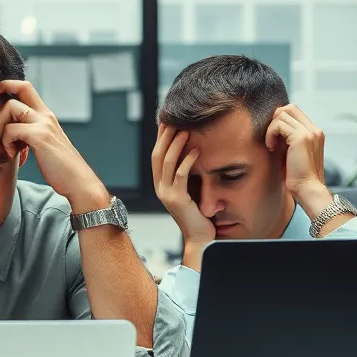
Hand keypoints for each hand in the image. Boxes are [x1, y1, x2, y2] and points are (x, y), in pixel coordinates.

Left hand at [0, 80, 108, 212]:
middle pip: (21, 87)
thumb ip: (32, 133)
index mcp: (46, 116)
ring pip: (10, 107)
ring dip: (0, 126)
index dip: (8, 86)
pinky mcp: (40, 137)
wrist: (78, 182)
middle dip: (1, 99)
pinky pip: (12, 129)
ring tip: (7, 144)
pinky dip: (6, 142)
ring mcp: (44, 124)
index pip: (26, 87)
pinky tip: (12, 153)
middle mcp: (46, 115)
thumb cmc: (60, 168)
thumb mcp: (45, 144)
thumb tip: (12, 132)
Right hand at [151, 125, 213, 248]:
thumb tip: (191, 153)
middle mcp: (159, 187)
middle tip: (174, 119)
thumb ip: (185, 174)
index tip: (167, 120)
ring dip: (176, 144)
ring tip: (186, 130)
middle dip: (165, 136)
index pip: (157, 155)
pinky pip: (181, 175)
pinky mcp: (177, 199)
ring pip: (167, 163)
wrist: (200, 237)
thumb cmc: (198, 214)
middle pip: (158, 155)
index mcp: (160, 184)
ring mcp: (166, 194)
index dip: (160, 138)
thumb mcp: (189, 190)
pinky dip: (188, 161)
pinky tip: (197, 151)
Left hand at [264, 103, 327, 205]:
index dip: (279, 120)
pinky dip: (270, 134)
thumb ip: (287, 139)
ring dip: (271, 128)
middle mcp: (314, 130)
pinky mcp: (301, 138)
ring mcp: (309, 133)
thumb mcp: (291, 153)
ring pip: (283, 114)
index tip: (273, 137)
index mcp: (315, 133)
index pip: (295, 112)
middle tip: (270, 138)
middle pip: (289, 108)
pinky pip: (279, 124)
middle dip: (275, 120)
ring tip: (271, 145)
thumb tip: (272, 129)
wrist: (307, 190)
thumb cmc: (297, 176)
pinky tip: (271, 147)